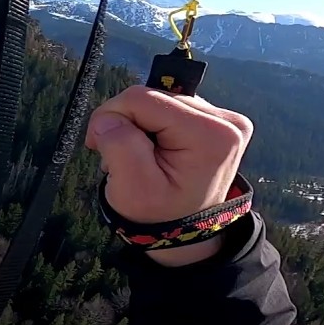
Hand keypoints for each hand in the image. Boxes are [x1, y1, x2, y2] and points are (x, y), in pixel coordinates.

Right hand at [85, 85, 253, 265]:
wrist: (184, 229)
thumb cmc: (158, 213)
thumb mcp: (132, 188)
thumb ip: (119, 145)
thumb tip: (109, 117)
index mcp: (210, 135)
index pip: (142, 99)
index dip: (112, 116)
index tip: (98, 145)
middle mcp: (225, 121)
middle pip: (151, 96)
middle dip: (125, 121)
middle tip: (114, 154)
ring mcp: (224, 119)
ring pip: (158, 99)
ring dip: (137, 123)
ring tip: (135, 155)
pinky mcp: (216, 119)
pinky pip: (169, 106)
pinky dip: (151, 124)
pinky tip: (150, 147)